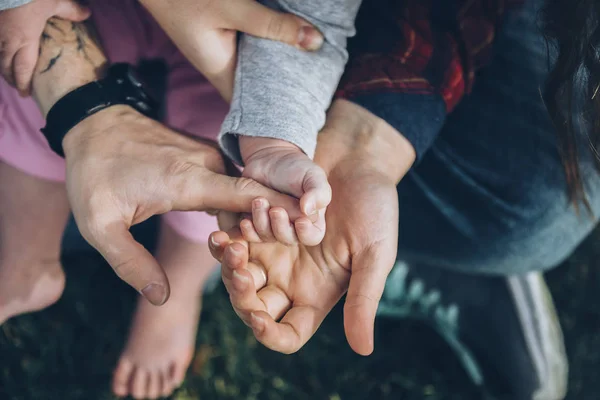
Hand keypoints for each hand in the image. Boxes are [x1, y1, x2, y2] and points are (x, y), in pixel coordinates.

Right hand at [0, 0, 89, 94]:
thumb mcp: (54, 1)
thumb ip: (70, 10)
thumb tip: (87, 14)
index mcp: (25, 39)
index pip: (23, 68)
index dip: (23, 83)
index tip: (26, 94)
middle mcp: (8, 40)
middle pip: (6, 66)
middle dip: (12, 79)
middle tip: (19, 88)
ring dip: (3, 68)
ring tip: (10, 75)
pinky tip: (1, 55)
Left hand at [62, 105, 301, 305]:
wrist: (95, 122)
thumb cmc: (95, 172)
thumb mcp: (99, 224)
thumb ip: (131, 263)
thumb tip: (161, 296)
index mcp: (189, 181)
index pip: (250, 196)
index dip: (281, 212)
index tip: (310, 225)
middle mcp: (206, 166)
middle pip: (255, 196)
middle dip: (275, 221)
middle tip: (299, 242)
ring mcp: (206, 157)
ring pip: (245, 190)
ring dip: (258, 214)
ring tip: (279, 237)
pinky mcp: (202, 157)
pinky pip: (232, 183)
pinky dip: (241, 203)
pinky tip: (245, 223)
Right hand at [139, 0, 323, 99]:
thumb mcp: (232, 8)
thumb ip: (272, 25)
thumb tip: (315, 42)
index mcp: (220, 71)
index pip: (253, 106)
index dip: (277, 115)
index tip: (305, 119)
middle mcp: (220, 65)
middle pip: (258, 87)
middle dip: (283, 90)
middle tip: (316, 94)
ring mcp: (219, 50)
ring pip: (255, 68)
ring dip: (278, 66)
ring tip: (311, 71)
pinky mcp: (220, 34)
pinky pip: (250, 50)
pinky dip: (268, 47)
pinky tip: (289, 42)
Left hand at [211, 100, 416, 354]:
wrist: (355, 158)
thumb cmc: (374, 206)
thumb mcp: (375, 252)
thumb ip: (364, 298)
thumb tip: (363, 350)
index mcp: (318, 293)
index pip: (289, 333)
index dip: (270, 336)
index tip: (259, 321)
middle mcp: (291, 279)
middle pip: (254, 308)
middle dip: (241, 297)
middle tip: (241, 270)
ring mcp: (272, 253)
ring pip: (237, 277)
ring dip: (229, 267)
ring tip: (232, 244)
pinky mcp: (258, 228)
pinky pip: (232, 245)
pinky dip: (224, 243)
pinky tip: (223, 233)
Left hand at [240, 137, 330, 245]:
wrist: (271, 159)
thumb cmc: (298, 168)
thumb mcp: (313, 176)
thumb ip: (318, 193)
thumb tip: (308, 211)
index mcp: (312, 221)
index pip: (312, 237)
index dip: (306, 233)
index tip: (300, 221)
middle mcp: (294, 228)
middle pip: (288, 239)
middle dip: (280, 227)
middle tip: (276, 209)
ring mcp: (273, 228)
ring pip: (267, 237)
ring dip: (262, 222)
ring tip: (259, 201)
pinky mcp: (256, 224)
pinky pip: (251, 235)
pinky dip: (248, 231)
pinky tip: (245, 221)